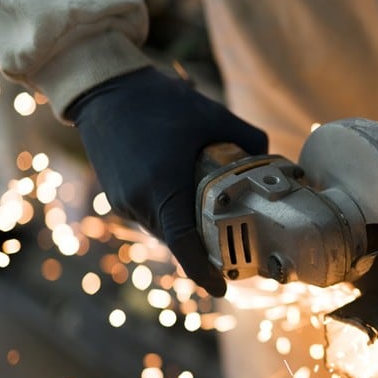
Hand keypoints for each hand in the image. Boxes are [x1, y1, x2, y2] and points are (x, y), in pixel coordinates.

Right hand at [66, 67, 267, 296]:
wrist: (105, 88)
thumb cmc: (159, 101)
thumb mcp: (213, 116)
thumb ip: (249, 139)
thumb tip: (271, 160)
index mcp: (163, 188)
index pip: (185, 246)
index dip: (204, 272)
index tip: (222, 289)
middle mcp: (139, 202)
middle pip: (179, 242)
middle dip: (204, 250)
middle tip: (235, 250)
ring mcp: (124, 200)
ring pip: (164, 231)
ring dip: (187, 230)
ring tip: (213, 222)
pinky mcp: (116, 195)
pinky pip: (150, 217)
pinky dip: (170, 216)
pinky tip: (186, 200)